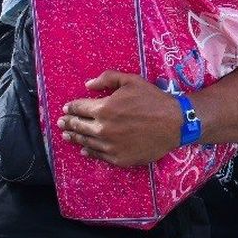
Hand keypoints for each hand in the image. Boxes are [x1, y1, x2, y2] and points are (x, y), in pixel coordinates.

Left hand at [59, 71, 181, 166]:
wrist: (175, 123)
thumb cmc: (154, 99)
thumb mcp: (132, 81)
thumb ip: (108, 78)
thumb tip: (88, 85)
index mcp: (104, 108)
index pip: (79, 108)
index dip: (71, 108)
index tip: (66, 108)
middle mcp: (102, 128)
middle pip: (78, 126)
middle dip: (68, 123)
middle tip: (61, 122)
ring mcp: (109, 145)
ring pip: (85, 141)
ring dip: (74, 137)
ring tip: (67, 135)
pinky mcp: (118, 158)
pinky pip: (98, 155)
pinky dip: (88, 151)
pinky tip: (84, 149)